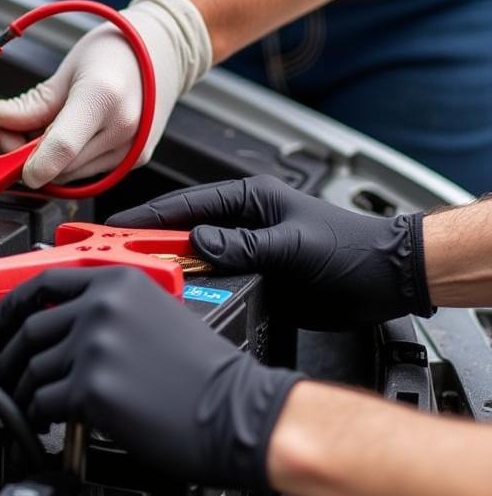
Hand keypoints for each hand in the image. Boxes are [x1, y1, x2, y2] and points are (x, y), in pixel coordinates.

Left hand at [0, 0, 211, 186]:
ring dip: (50, 164)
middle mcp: (123, 129)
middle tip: (13, 138)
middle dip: (30, 161)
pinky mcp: (135, 161)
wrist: (164, 53)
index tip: (6, 164)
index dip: (28, 164)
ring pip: (73, 176)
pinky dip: (70, 163)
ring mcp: (133, 149)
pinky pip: (90, 173)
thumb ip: (34, 103)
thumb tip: (0, 123)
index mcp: (102, 97)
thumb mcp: (68, 69)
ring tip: (41, 134)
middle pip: (62, 167)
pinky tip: (66, 140)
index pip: (60, 147)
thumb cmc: (116, 52)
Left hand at [0, 266, 301, 488]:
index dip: (9, 306)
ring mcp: (94, 346)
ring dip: (25, 391)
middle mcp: (100, 307)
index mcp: (116, 283)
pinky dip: (38, 415)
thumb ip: (108, 308)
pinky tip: (49, 421)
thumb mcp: (155, 312)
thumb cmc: (206, 371)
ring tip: (31, 404)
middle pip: (29, 328)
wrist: (238, 411)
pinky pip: (44, 402)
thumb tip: (62, 322)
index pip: (43, 283)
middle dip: (10, 356)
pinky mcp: (92, 389)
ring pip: (33, 368)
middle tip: (6, 373)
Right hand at [108, 175, 434, 329]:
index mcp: (250, 198)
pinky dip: (188, 286)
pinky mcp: (254, 276)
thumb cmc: (353, 249)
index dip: (147, 216)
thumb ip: (246, 244)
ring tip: (130, 276)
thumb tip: (199, 243)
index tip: (114, 226)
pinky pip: (211, 279)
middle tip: (107, 252)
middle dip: (145, 240)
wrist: (389, 280)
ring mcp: (246, 248)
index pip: (186, 204)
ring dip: (165, 265)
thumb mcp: (295, 245)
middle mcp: (243, 221)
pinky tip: (170, 296)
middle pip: (181, 229)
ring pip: (192, 256)